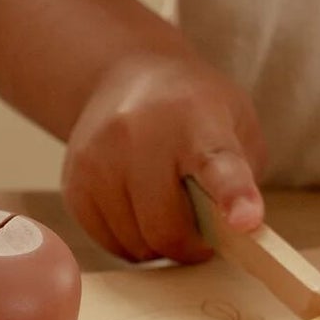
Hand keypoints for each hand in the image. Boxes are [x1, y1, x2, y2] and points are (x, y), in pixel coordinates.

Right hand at [62, 49, 266, 263]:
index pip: (219, 166)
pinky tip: (136, 206)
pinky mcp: (73, 182)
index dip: (234, 196)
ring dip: (158, 242)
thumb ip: (246, 176)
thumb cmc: (192, 108)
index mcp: (198, 122)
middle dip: (190, 245)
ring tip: (165, 207)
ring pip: (135, 244)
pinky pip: (107, 243)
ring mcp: (99, 159)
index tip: (245, 221)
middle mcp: (141, 137)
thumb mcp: (238, 122)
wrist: (127, 74)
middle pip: (166, 228)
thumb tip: (237, 231)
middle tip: (200, 229)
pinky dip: (129, 239)